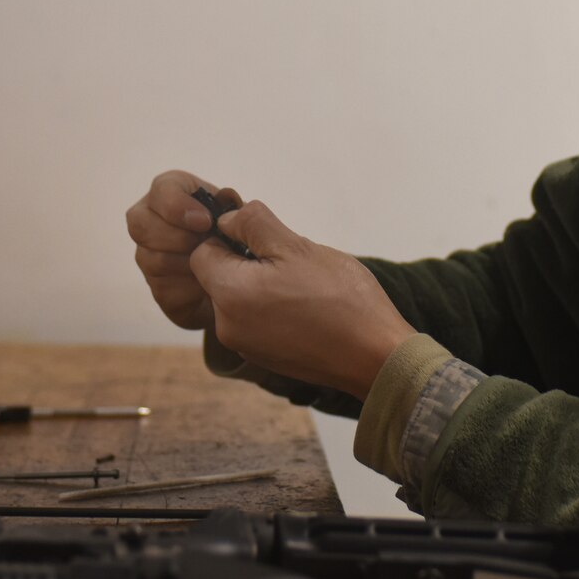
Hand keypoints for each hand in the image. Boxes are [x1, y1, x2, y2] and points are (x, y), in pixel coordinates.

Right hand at [125, 169, 244, 330]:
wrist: (241, 281)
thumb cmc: (233, 237)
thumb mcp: (237, 217)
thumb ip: (231, 205)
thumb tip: (225, 197)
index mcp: (171, 195)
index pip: (161, 189)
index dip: (177, 205)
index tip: (205, 221)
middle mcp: (150, 222)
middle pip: (141, 223)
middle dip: (178, 236)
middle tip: (206, 244)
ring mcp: (148, 256)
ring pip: (152, 257)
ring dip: (186, 262)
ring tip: (214, 264)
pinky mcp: (158, 288)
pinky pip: (163, 286)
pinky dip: (189, 286)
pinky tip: (208, 284)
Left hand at [190, 200, 415, 400]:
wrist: (376, 356)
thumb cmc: (340, 297)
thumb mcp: (296, 246)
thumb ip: (253, 224)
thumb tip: (228, 219)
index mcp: (229, 294)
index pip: (203, 253)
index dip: (231, 237)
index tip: (267, 239)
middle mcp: (227, 326)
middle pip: (221, 278)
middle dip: (250, 263)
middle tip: (293, 263)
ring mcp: (246, 346)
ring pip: (241, 299)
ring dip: (264, 286)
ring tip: (305, 287)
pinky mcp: (265, 359)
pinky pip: (257, 322)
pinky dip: (274, 310)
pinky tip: (308, 309)